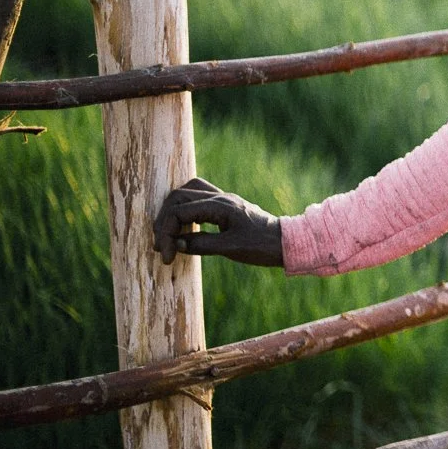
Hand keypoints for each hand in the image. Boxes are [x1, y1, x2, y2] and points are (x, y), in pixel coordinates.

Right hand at [153, 177, 283, 266]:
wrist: (287, 242)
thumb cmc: (262, 246)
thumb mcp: (231, 249)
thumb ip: (201, 245)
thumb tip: (175, 243)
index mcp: (220, 205)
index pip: (178, 212)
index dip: (166, 233)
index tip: (165, 255)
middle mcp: (219, 197)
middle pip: (177, 197)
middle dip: (164, 220)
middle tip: (161, 246)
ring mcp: (222, 199)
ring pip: (186, 193)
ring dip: (172, 211)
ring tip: (167, 235)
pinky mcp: (225, 206)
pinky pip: (197, 199)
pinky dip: (184, 210)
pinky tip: (182, 227)